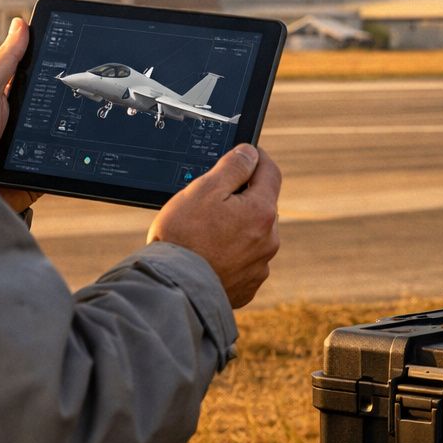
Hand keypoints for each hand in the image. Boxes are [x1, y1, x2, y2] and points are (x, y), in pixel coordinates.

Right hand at [148, 144, 280, 307]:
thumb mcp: (204, 189)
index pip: (270, 172)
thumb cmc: (183, 237)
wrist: (172, 289)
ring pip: (252, 234)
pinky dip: (231, 254)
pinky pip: (244, 261)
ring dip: (237, 228)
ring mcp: (259, 266)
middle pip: (261, 205)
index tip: (245, 153)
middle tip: (212, 198)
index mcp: (262, 212)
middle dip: (242, 197)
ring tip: (204, 232)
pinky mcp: (247, 287)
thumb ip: (233, 166)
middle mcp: (269, 240)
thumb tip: (250, 153)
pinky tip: (208, 255)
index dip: (256, 158)